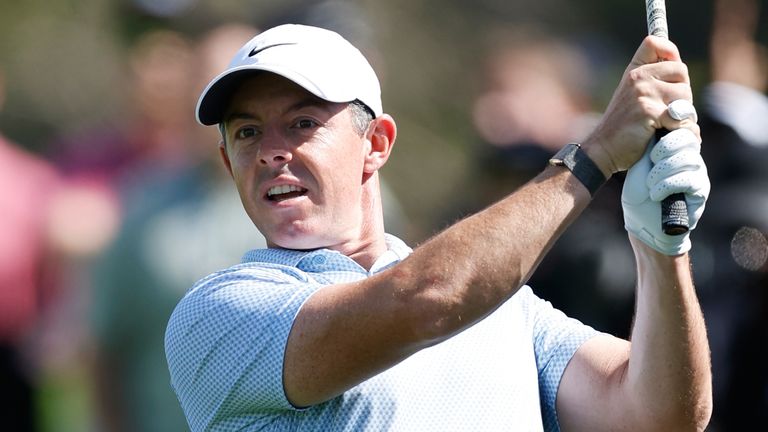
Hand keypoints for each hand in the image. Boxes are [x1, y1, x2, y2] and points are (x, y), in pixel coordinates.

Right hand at [583, 36, 693, 175]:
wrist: (603, 150)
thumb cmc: (623, 126)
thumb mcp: (632, 96)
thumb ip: (652, 82)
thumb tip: (682, 73)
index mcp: (633, 71)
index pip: (654, 43)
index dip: (670, 52)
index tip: (671, 73)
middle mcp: (638, 78)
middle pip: (681, 71)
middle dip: (682, 92)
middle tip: (667, 109)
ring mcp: (643, 93)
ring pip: (685, 95)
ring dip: (682, 113)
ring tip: (664, 124)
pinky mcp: (649, 112)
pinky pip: (681, 117)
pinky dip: (679, 131)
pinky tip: (665, 136)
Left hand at [621, 101, 709, 254]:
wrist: (642, 222)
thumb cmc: (639, 193)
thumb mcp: (640, 162)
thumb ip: (650, 142)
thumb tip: (654, 114)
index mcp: (676, 148)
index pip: (684, 125)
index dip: (676, 119)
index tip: (662, 119)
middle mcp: (690, 157)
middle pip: (689, 138)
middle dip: (667, 147)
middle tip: (652, 159)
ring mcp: (697, 174)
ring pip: (689, 158)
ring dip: (664, 170)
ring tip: (650, 183)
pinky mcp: (700, 192)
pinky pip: (690, 179)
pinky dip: (668, 185)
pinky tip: (655, 193)